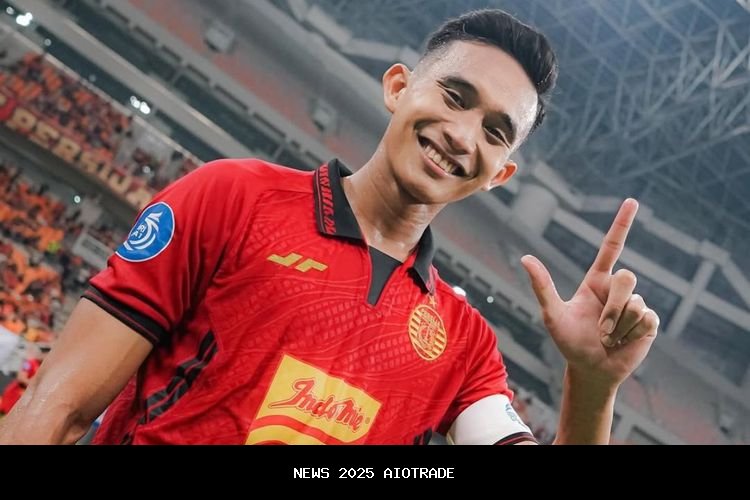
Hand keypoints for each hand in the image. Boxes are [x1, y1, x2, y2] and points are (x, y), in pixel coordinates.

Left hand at [521, 199, 659, 387]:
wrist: (590, 370)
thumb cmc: (569, 342)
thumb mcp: (552, 315)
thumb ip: (542, 286)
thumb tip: (525, 258)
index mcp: (597, 281)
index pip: (611, 246)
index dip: (622, 224)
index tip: (632, 201)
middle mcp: (617, 289)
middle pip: (628, 277)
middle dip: (614, 306)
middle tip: (601, 329)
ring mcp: (635, 305)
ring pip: (636, 302)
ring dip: (619, 325)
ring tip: (608, 338)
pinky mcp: (649, 322)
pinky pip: (646, 319)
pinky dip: (631, 334)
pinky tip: (624, 342)